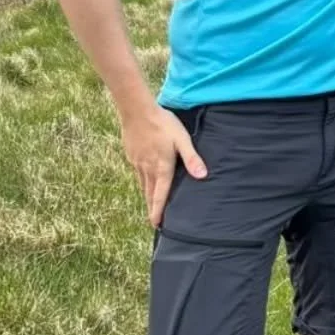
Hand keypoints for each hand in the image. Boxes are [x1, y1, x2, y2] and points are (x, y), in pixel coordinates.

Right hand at [120, 105, 206, 227]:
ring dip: (147, 197)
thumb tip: (202, 176)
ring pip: (143, 185)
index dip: (159, 210)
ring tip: (150, 206)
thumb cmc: (163, 124)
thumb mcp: (183, 140)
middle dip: (152, 209)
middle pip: (149, 193)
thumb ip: (192, 158)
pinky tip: (144, 182)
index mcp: (162, 167)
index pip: (160, 194)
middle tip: (153, 222)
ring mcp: (137, 162)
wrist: (137, 111)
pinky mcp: (132, 155)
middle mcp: (147, 168)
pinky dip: (142, 183)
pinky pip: (137, 174)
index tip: (157, 224)